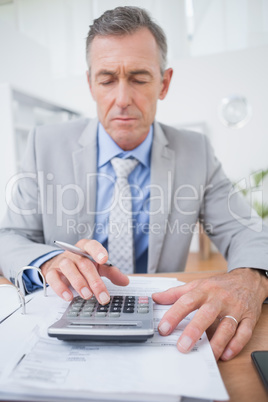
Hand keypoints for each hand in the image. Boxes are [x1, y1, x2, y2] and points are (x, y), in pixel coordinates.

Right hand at [41, 239, 128, 303]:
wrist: (60, 266)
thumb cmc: (82, 265)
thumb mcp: (98, 266)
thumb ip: (111, 272)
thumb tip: (125, 281)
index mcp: (86, 248)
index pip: (92, 245)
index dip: (98, 251)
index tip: (104, 259)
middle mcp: (73, 253)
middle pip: (84, 264)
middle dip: (95, 281)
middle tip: (102, 296)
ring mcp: (61, 261)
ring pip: (68, 269)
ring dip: (79, 283)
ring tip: (87, 296)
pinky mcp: (51, 272)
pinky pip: (53, 278)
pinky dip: (60, 288)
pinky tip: (68, 297)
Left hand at [152, 268, 267, 360]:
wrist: (248, 280)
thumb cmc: (219, 285)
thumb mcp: (197, 284)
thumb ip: (176, 293)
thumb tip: (155, 298)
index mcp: (204, 290)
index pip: (186, 301)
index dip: (174, 315)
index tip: (163, 329)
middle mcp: (219, 299)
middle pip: (206, 314)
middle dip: (194, 330)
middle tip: (182, 346)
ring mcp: (235, 309)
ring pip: (226, 326)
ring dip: (217, 342)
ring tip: (206, 355)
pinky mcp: (249, 318)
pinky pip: (244, 333)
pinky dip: (236, 345)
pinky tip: (225, 354)